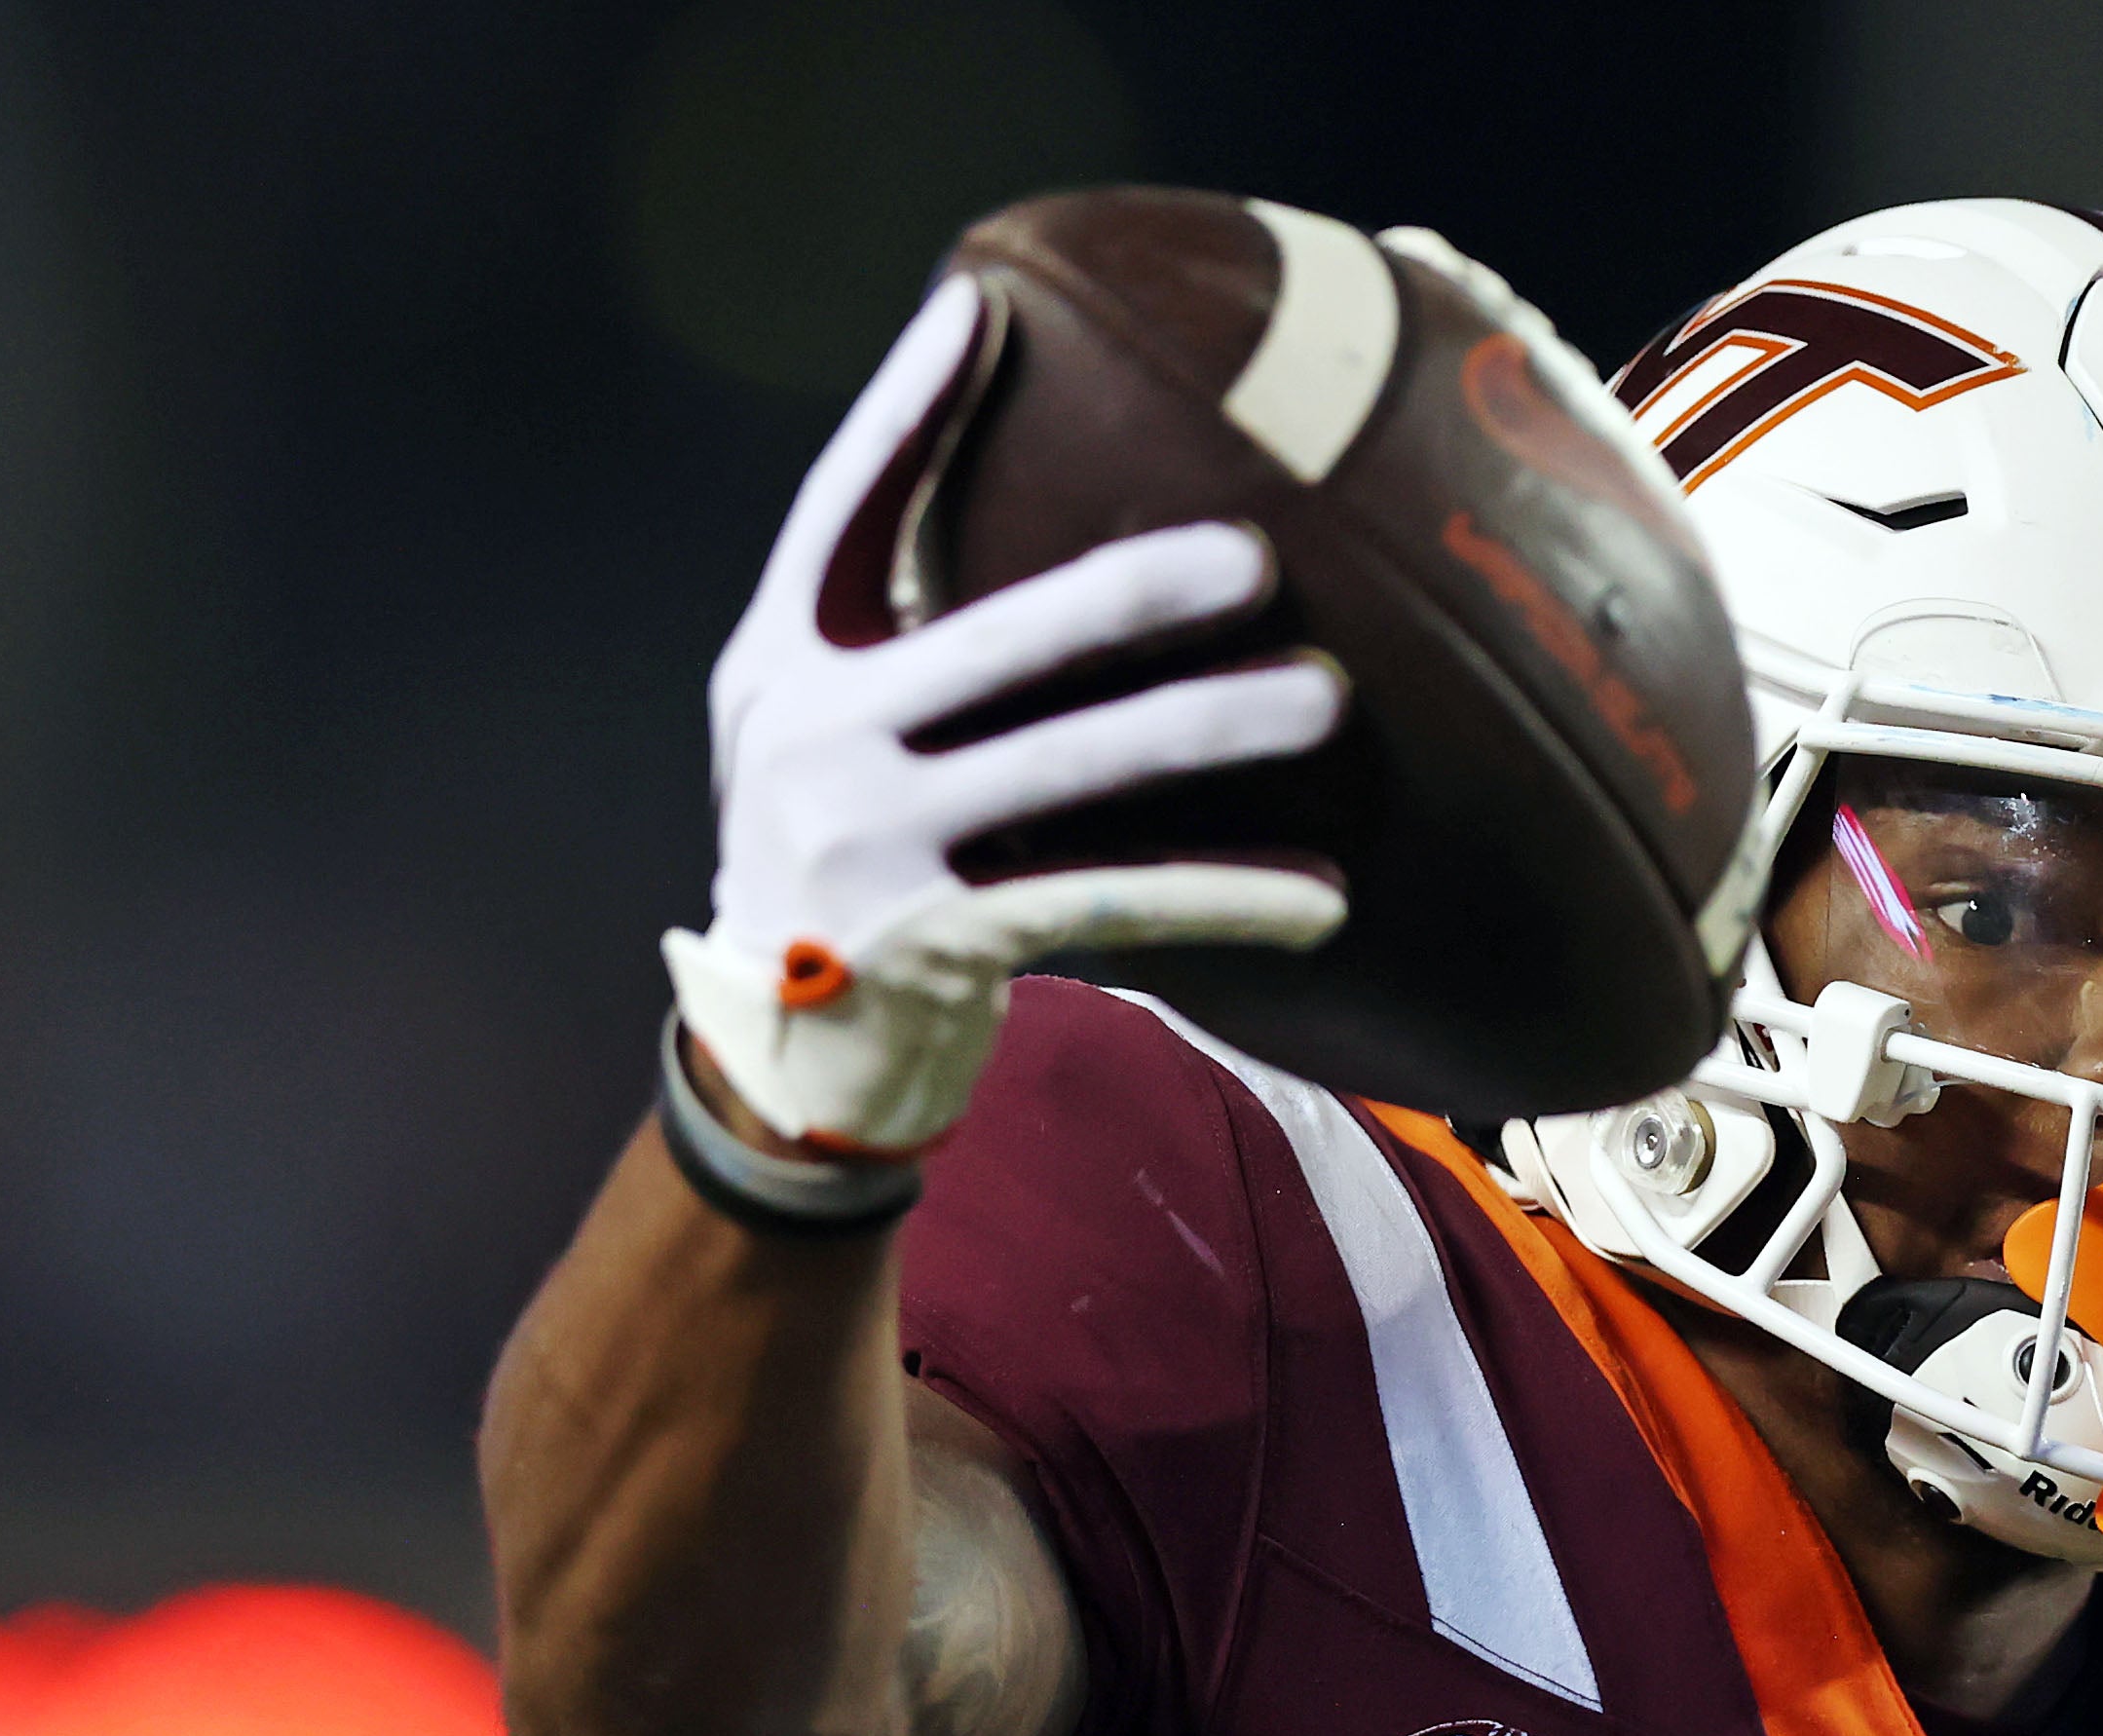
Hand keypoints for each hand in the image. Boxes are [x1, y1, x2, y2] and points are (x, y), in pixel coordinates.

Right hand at [667, 273, 1349, 1153]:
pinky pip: (1113, 900)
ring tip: (1322, 701)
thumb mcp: (828, 744)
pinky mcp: (939, 942)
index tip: (979, 307)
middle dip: (1132, 592)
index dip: (905, 407)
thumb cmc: (851, 869)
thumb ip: (906, 652)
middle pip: (996, 637)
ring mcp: (870, 843)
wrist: (780, 1061)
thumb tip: (1065, 553)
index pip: (842, 508)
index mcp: (780, 664)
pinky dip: (1223, 891)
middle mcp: (809, 738)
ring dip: (1210, 731)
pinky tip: (1320, 891)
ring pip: (1075, 769)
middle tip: (1255, 555)